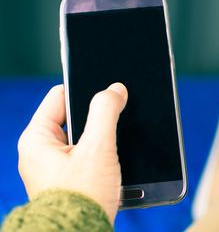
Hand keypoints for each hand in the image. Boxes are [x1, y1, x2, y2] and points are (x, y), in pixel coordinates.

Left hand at [17, 83, 127, 222]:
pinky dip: (98, 153)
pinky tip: (111, 160)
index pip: (59, 96)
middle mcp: (41, 151)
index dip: (84, 89)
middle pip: (72, 117)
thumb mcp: (97, 148)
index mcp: (37, 139)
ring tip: (112, 145)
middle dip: (95, 117)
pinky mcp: (67, 178)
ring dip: (98, 137)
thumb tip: (114, 90)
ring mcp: (53, 166)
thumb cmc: (82, 197)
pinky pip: (84, 154)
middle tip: (113, 121)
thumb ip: (105, 112)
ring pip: (81, 137)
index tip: (106, 90)